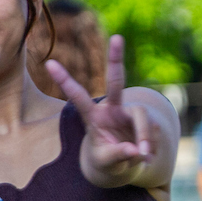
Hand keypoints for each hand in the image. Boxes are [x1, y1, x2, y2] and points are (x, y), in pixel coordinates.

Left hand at [46, 35, 153, 185]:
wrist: (122, 163)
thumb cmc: (106, 160)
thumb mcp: (106, 162)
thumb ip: (117, 155)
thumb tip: (136, 150)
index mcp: (93, 117)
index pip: (78, 97)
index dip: (64, 81)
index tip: (49, 63)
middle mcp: (112, 109)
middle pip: (117, 81)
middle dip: (116, 59)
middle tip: (117, 37)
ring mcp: (131, 112)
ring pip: (143, 119)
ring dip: (145, 138)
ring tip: (143, 157)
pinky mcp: (147, 119)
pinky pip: (153, 132)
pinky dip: (151, 147)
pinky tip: (146, 157)